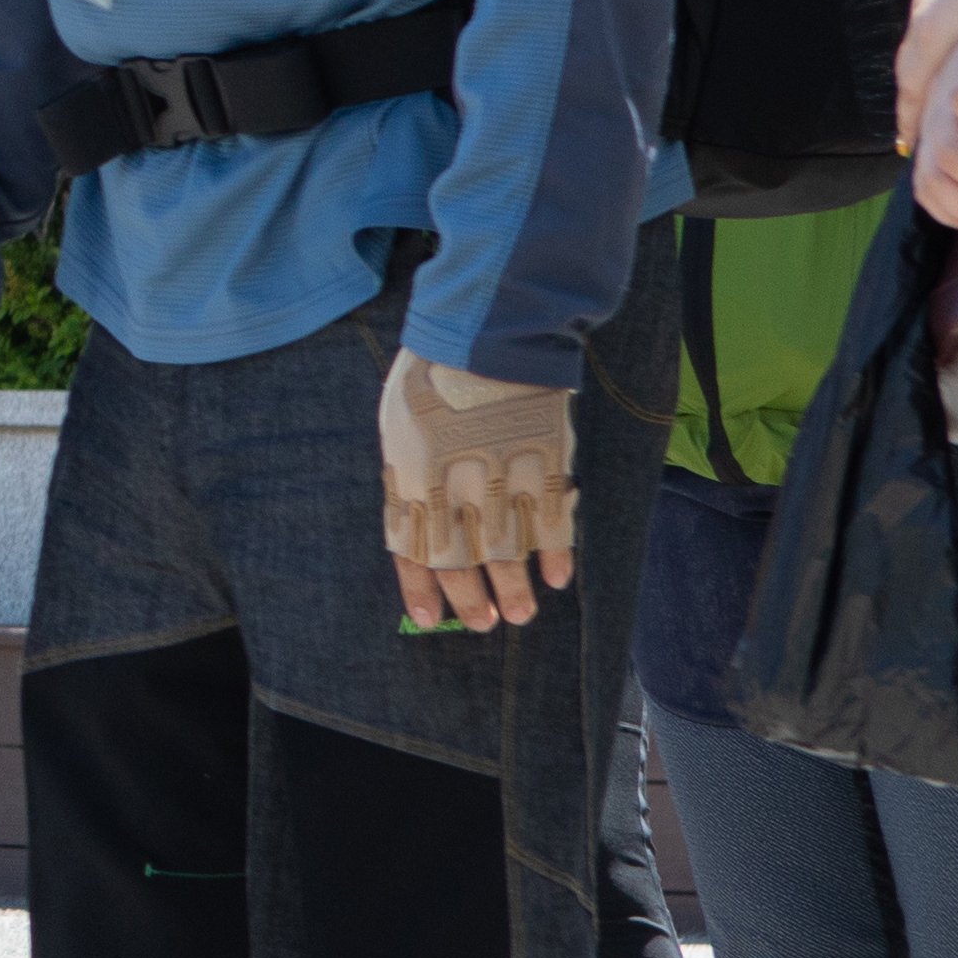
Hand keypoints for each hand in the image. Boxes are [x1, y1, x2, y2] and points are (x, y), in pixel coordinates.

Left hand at [377, 354, 576, 632]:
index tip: (433, 619)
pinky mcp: (544, 462)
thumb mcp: (400, 425)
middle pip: (460, 560)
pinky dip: (556, 553)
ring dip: (514, 588)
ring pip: (507, 550)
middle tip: (485, 623)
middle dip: (470, 598)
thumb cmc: (431, 375)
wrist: (483, 334)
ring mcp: (501, 477)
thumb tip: (414, 517)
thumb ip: (408, 474)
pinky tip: (557, 578)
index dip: (423, 589)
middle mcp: (452, 487)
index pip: (411, 550)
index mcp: (409, 478)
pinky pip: (551, 521)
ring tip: (520, 615)